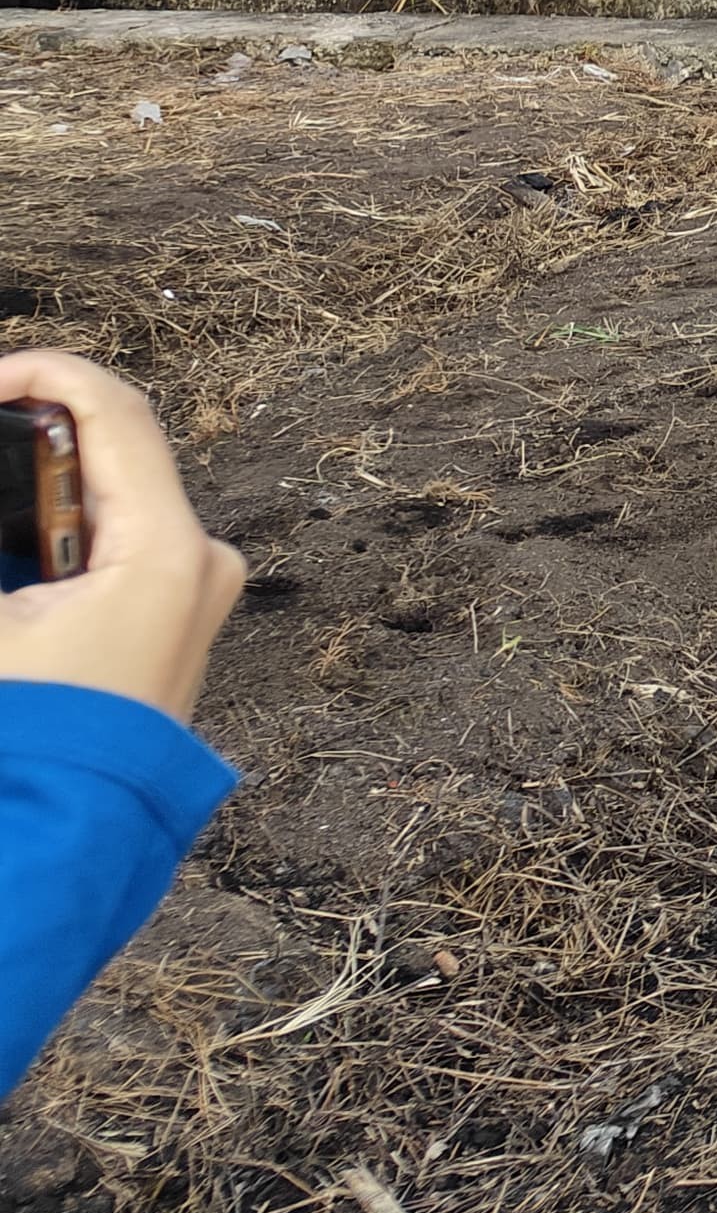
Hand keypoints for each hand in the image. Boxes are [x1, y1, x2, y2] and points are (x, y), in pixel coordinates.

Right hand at [0, 351, 245, 726]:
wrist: (64, 840)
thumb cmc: (27, 731)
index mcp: (167, 548)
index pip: (116, 413)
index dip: (46, 372)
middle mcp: (201, 559)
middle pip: (117, 449)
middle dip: (36, 427)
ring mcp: (196, 591)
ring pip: (114, 494)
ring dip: (43, 479)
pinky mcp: (174, 618)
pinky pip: (117, 539)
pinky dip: (62, 522)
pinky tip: (12, 526)